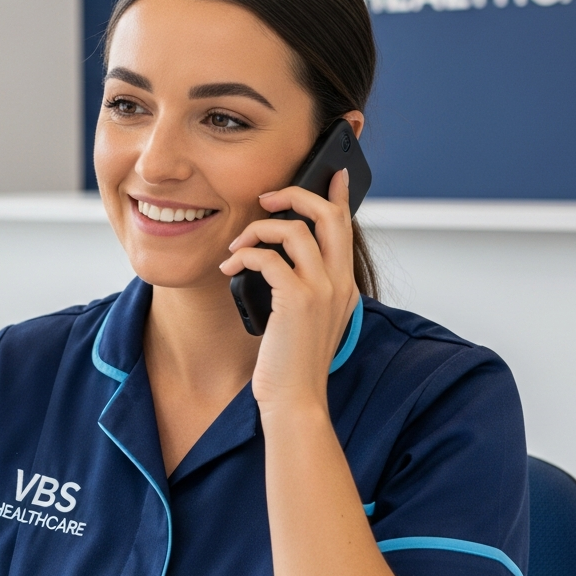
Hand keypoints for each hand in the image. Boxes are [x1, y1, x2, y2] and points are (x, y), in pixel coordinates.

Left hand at [219, 169, 359, 409]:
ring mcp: (321, 290)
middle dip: (296, 195)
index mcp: (344, 286)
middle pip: (328, 216)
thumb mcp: (308, 321)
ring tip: (237, 246)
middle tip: (268, 196)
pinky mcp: (297, 300)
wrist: (296, 401)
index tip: (333, 174)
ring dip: (258, 229)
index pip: (346, 228)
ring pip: (294, 230)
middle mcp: (339, 283)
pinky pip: (268, 258)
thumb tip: (276, 260)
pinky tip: (230, 267)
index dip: (339, 196)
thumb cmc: (293, 365)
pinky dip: (244, 255)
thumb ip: (304, 290)